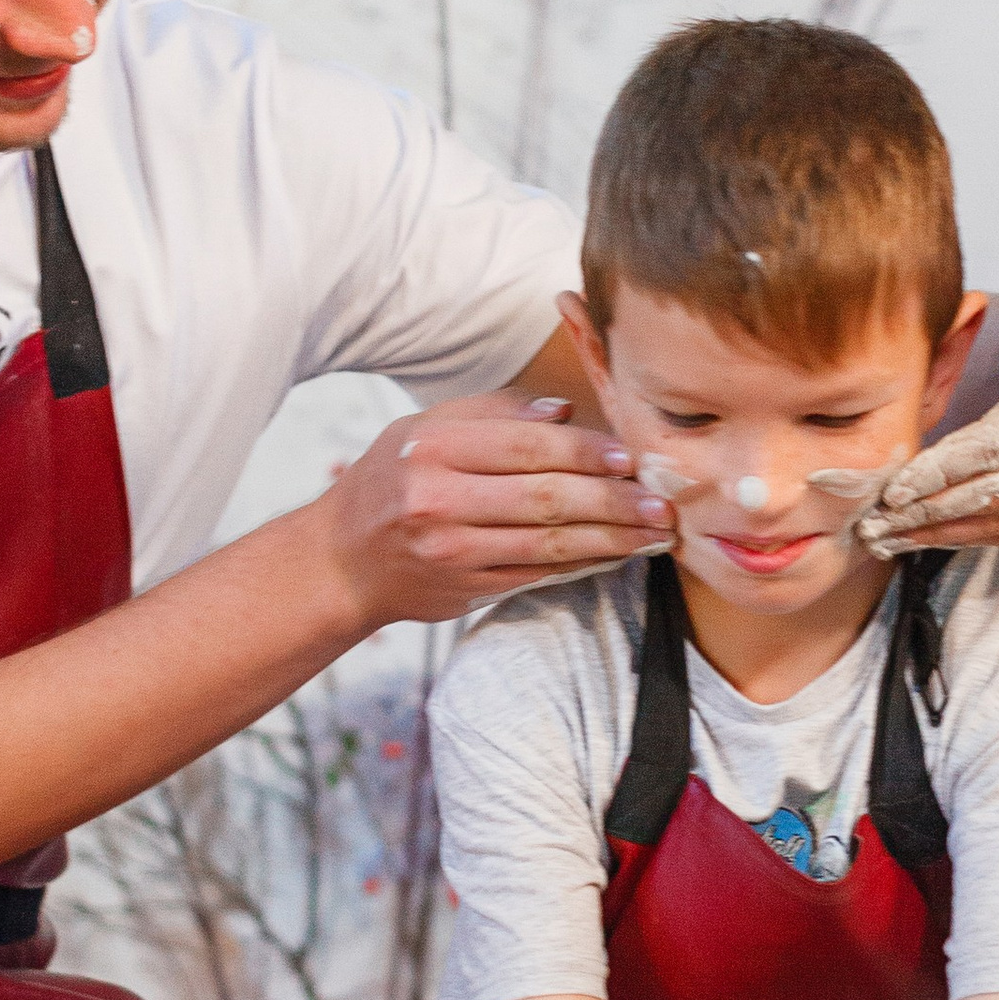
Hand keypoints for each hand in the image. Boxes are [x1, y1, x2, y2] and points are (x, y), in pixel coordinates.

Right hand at [322, 397, 674, 625]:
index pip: (523, 445)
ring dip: (611, 539)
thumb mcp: (423, 430)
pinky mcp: (467, 588)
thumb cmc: (389, 483)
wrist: (340, 564)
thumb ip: (491, 413)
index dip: (583, 450)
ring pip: (549, 542)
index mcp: (431, 448)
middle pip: (545, 497)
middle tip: (658, 500)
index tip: (626, 455)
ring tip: (654, 533)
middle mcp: (439, 500)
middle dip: (612, 500)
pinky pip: (539, 573)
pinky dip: (584, 564)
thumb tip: (563, 411)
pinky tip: (617, 554)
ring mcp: (453, 550)